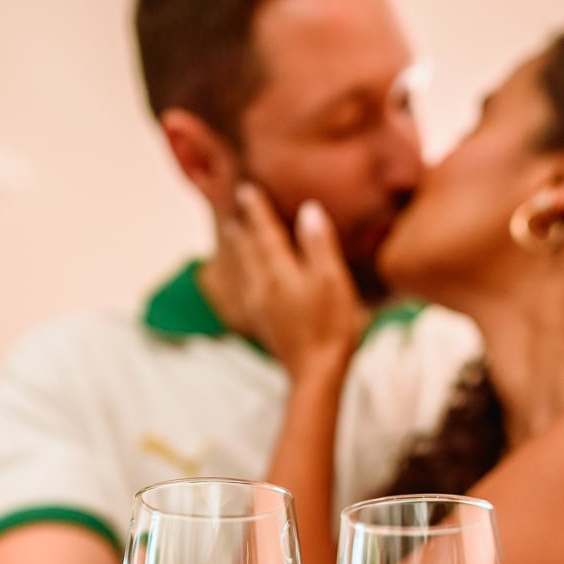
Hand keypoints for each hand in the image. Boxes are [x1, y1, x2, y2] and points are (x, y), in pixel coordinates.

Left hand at [222, 184, 368, 380]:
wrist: (316, 373)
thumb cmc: (330, 325)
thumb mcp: (331, 279)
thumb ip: (318, 244)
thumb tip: (308, 210)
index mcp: (279, 272)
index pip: (265, 233)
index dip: (257, 210)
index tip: (247, 190)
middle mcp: (263, 286)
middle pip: (248, 250)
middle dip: (243, 229)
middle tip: (232, 211)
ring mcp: (260, 307)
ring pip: (243, 270)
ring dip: (238, 250)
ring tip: (232, 235)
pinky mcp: (263, 325)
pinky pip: (245, 289)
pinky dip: (241, 274)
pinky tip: (244, 278)